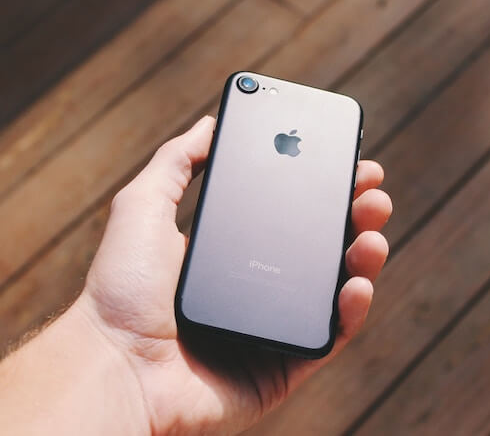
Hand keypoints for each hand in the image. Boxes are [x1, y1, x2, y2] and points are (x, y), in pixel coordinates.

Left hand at [76, 115, 391, 434]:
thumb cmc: (121, 289)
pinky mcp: (282, 366)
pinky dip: (352, 310)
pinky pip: (329, 337)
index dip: (318, 189)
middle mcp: (253, 287)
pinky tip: (357, 282)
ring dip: (363, 256)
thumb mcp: (143, 205)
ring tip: (373, 229)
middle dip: (351, 214)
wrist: (116, 365)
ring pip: (332, 289)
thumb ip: (177, 161)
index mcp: (228, 253)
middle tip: (371, 191)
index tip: (344, 162)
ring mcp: (270, 327)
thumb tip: (210, 123)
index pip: (285, 215)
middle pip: (317, 248)